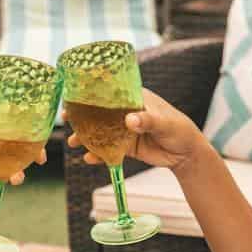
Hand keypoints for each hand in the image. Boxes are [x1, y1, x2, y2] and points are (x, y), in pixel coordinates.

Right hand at [67, 89, 206, 172]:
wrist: (186, 154)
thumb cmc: (178, 129)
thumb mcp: (163, 123)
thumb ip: (147, 121)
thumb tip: (129, 121)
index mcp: (134, 98)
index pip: (109, 92)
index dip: (90, 94)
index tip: (74, 96)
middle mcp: (125, 112)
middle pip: (99, 112)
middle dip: (81, 116)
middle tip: (66, 119)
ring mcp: (123, 130)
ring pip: (100, 132)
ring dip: (86, 137)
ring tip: (73, 142)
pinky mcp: (125, 147)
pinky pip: (107, 150)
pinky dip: (98, 154)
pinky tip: (89, 158)